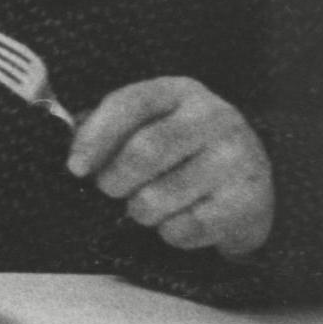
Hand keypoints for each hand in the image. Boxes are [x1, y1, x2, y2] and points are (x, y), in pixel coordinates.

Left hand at [68, 76, 274, 256]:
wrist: (250, 185)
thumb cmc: (182, 151)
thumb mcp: (150, 124)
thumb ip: (109, 127)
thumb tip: (72, 146)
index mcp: (181, 92)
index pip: (129, 104)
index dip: (95, 137)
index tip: (76, 167)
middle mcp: (215, 118)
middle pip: (145, 151)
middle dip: (114, 179)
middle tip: (110, 190)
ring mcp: (236, 159)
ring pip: (159, 196)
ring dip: (139, 210)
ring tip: (144, 207)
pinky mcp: (248, 202)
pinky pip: (186, 227)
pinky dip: (169, 232)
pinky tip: (176, 221)